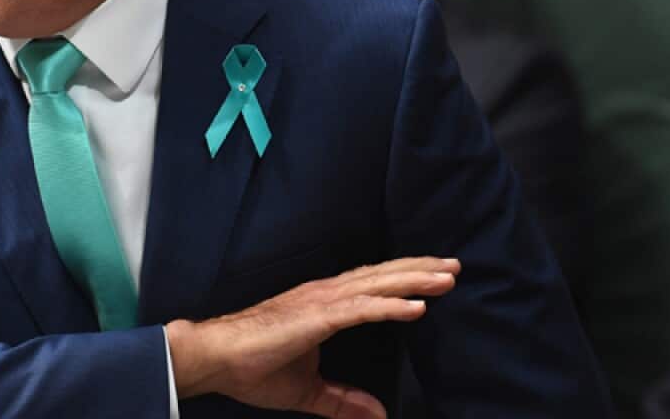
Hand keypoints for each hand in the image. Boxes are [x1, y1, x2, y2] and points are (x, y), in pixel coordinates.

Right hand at [166, 256, 459, 418]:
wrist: (213, 358)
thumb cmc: (251, 367)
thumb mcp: (307, 390)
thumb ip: (342, 401)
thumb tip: (377, 415)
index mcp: (323, 305)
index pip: (372, 285)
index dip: (405, 278)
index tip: (437, 276)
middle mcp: (325, 296)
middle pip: (381, 276)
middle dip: (420, 269)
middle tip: (455, 265)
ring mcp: (320, 303)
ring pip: (377, 286)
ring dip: (414, 280)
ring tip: (446, 277)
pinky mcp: (315, 318)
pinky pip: (361, 310)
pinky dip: (391, 305)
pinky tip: (417, 307)